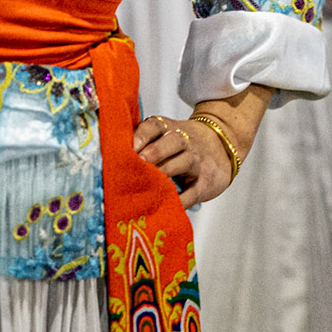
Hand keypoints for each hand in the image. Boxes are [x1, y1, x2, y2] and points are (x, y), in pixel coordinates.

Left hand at [132, 85, 270, 207]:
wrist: (221, 146)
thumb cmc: (177, 146)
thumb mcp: (163, 136)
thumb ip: (140, 143)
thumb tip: (109, 159)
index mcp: (168, 129)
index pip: (155, 125)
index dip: (142, 135)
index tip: (131, 148)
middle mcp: (185, 142)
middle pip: (174, 141)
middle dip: (156, 152)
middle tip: (139, 164)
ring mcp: (197, 161)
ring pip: (185, 162)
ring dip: (167, 171)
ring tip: (150, 183)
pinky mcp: (206, 183)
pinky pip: (193, 191)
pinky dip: (181, 200)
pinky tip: (166, 205)